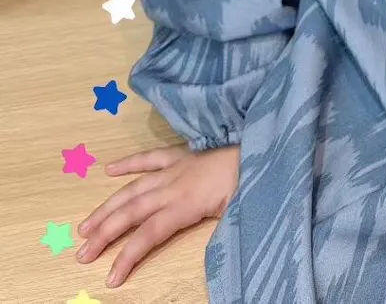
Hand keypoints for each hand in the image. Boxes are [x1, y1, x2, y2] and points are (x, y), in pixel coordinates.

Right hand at [76, 143, 239, 286]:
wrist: (263, 147)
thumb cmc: (253, 184)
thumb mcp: (237, 215)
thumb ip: (218, 236)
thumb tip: (208, 257)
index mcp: (187, 203)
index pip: (149, 234)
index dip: (127, 256)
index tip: (110, 279)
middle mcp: (174, 185)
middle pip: (132, 212)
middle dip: (105, 234)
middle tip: (81, 254)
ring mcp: (176, 167)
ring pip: (133, 188)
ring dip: (107, 207)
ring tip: (85, 226)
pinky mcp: (182, 154)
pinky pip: (151, 157)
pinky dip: (129, 162)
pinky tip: (109, 169)